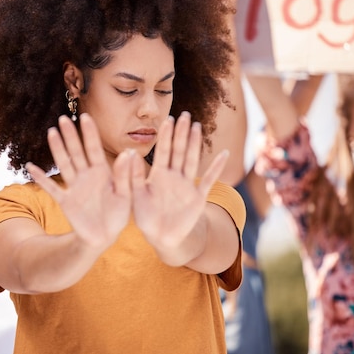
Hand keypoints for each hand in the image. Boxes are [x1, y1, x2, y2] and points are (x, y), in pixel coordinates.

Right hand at [26, 114, 132, 249]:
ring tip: (51, 133)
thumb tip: (128, 154)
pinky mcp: (66, 201)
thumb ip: (123, 175)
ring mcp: (74, 187)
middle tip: (63, 118)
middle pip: (77, 152)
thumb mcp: (125, 195)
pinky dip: (41, 178)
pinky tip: (30, 167)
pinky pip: (51, 188)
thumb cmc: (118, 215)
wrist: (104, 237)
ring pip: (64, 164)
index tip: (85, 116)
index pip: (95, 149)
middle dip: (71, 135)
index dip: (90, 133)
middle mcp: (86, 176)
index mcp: (102, 173)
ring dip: (58, 149)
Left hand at [131, 112, 228, 249]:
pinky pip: (209, 180)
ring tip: (197, 127)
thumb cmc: (145, 216)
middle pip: (179, 151)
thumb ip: (134, 176)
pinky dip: (216, 168)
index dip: (166, 136)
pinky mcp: (197, 198)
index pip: (163, 151)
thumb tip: (129, 154)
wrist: (161, 237)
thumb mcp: (135, 196)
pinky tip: (224, 154)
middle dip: (181, 133)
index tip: (168, 119)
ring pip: (192, 161)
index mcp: (158, 175)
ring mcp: (187, 185)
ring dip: (195, 144)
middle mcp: (174, 176)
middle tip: (185, 115)